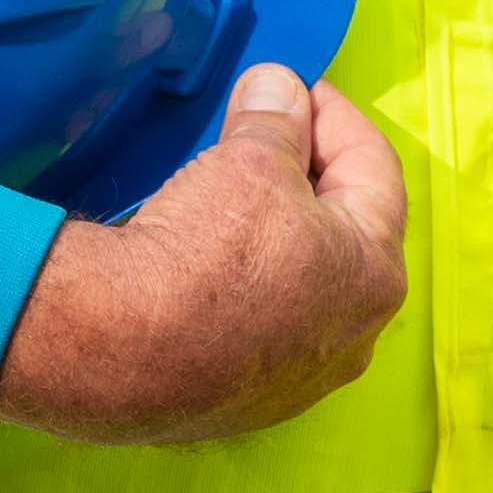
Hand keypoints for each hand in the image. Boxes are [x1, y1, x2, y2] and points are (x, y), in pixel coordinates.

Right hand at [0, 67, 408, 440]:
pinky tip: (203, 262)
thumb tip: (279, 90)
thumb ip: (276, 120)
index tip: (294, 89)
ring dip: (274, 233)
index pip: (374, 168)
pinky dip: (241, 286)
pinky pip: (258, 325)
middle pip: (343, 230)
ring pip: (301, 283)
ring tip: (228, 194)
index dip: (333, 115)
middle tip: (263, 136)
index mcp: (376, 272)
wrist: (117, 351)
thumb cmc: (203, 254)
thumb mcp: (249, 162)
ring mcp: (299, 379)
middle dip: (306, 174)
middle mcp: (352, 337)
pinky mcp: (245, 403)